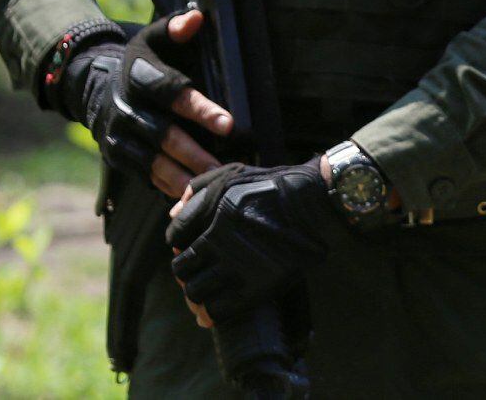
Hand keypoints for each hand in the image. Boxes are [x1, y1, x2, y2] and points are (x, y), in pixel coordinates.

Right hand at [63, 11, 232, 198]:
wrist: (96, 87)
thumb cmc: (144, 62)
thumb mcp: (155, 39)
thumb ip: (176, 28)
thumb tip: (197, 18)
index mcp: (138, 75)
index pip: (171, 93)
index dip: (199, 109)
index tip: (228, 124)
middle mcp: (124, 108)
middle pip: (163, 135)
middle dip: (194, 153)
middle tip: (222, 166)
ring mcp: (118, 136)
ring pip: (152, 162)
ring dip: (181, 177)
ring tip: (209, 188)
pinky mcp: (117, 156)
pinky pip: (144, 176)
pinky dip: (166, 188)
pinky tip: (190, 197)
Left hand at [165, 159, 346, 323]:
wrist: (313, 203)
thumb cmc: (271, 186)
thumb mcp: (231, 173)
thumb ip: (196, 189)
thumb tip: (173, 214)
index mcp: (210, 214)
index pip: (174, 240)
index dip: (180, 244)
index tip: (192, 246)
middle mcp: (219, 242)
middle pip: (180, 269)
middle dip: (185, 270)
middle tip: (199, 270)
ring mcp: (237, 267)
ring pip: (195, 293)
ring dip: (197, 293)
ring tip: (208, 290)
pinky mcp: (256, 288)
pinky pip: (218, 311)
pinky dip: (213, 312)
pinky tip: (218, 308)